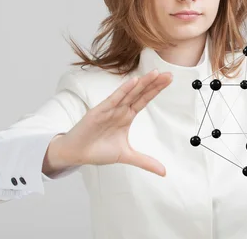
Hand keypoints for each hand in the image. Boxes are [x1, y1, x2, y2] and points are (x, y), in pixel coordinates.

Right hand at [47, 69, 172, 176]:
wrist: (77, 153)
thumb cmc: (98, 150)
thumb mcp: (126, 155)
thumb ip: (145, 161)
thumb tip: (164, 172)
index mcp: (126, 116)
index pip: (144, 99)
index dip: (156, 89)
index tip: (169, 80)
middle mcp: (120, 109)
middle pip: (140, 93)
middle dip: (154, 83)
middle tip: (169, 74)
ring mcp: (110, 109)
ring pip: (129, 93)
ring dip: (141, 83)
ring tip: (155, 73)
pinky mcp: (99, 111)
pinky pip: (113, 99)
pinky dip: (123, 91)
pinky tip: (133, 82)